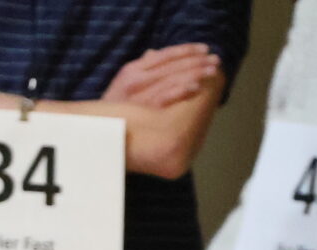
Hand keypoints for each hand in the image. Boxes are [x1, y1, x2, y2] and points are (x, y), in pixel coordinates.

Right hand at [104, 44, 221, 107]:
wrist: (101, 132)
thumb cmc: (115, 109)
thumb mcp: (124, 84)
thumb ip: (141, 68)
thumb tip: (153, 53)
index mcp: (132, 69)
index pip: (164, 55)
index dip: (186, 49)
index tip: (204, 49)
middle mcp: (136, 79)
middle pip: (172, 65)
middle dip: (196, 60)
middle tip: (215, 60)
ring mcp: (140, 95)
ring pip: (172, 78)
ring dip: (195, 73)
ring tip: (212, 71)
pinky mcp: (144, 111)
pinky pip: (166, 97)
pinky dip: (182, 89)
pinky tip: (197, 86)